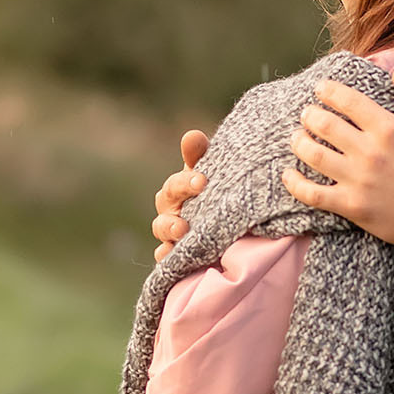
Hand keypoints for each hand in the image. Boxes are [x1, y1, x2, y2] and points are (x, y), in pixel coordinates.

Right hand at [152, 132, 209, 262]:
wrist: (232, 223)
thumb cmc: (217, 192)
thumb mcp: (215, 172)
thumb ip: (201, 156)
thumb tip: (192, 136)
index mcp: (178, 189)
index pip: (176, 184)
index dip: (186, 182)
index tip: (202, 180)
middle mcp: (171, 211)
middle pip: (165, 206)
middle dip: (177, 203)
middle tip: (190, 209)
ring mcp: (172, 234)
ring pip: (162, 230)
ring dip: (169, 230)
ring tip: (182, 230)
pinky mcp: (178, 256)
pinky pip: (166, 258)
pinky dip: (166, 256)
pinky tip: (171, 255)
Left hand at [281, 71, 393, 250]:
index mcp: (390, 129)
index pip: (348, 101)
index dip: (329, 91)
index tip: (321, 89)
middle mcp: (370, 152)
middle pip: (325, 125)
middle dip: (310, 115)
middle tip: (307, 114)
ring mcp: (358, 180)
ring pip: (313, 155)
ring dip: (299, 142)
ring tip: (296, 137)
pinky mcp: (352, 206)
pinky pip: (312, 194)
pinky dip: (295, 183)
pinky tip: (288, 174)